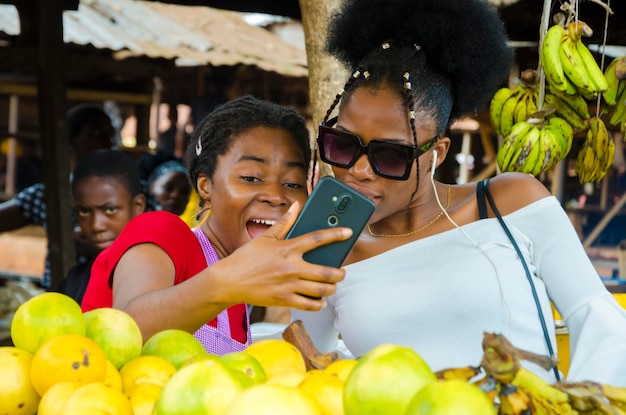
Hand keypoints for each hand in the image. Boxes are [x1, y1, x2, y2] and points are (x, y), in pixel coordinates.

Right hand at [207, 202, 351, 310]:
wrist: (229, 281)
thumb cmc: (246, 258)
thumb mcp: (265, 237)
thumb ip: (284, 222)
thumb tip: (296, 206)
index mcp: (287, 249)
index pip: (317, 239)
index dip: (336, 234)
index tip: (348, 232)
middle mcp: (291, 267)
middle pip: (327, 272)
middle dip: (339, 273)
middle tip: (341, 272)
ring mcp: (289, 285)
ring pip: (321, 290)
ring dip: (332, 288)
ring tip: (332, 285)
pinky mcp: (284, 300)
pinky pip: (309, 305)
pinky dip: (318, 303)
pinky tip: (320, 299)